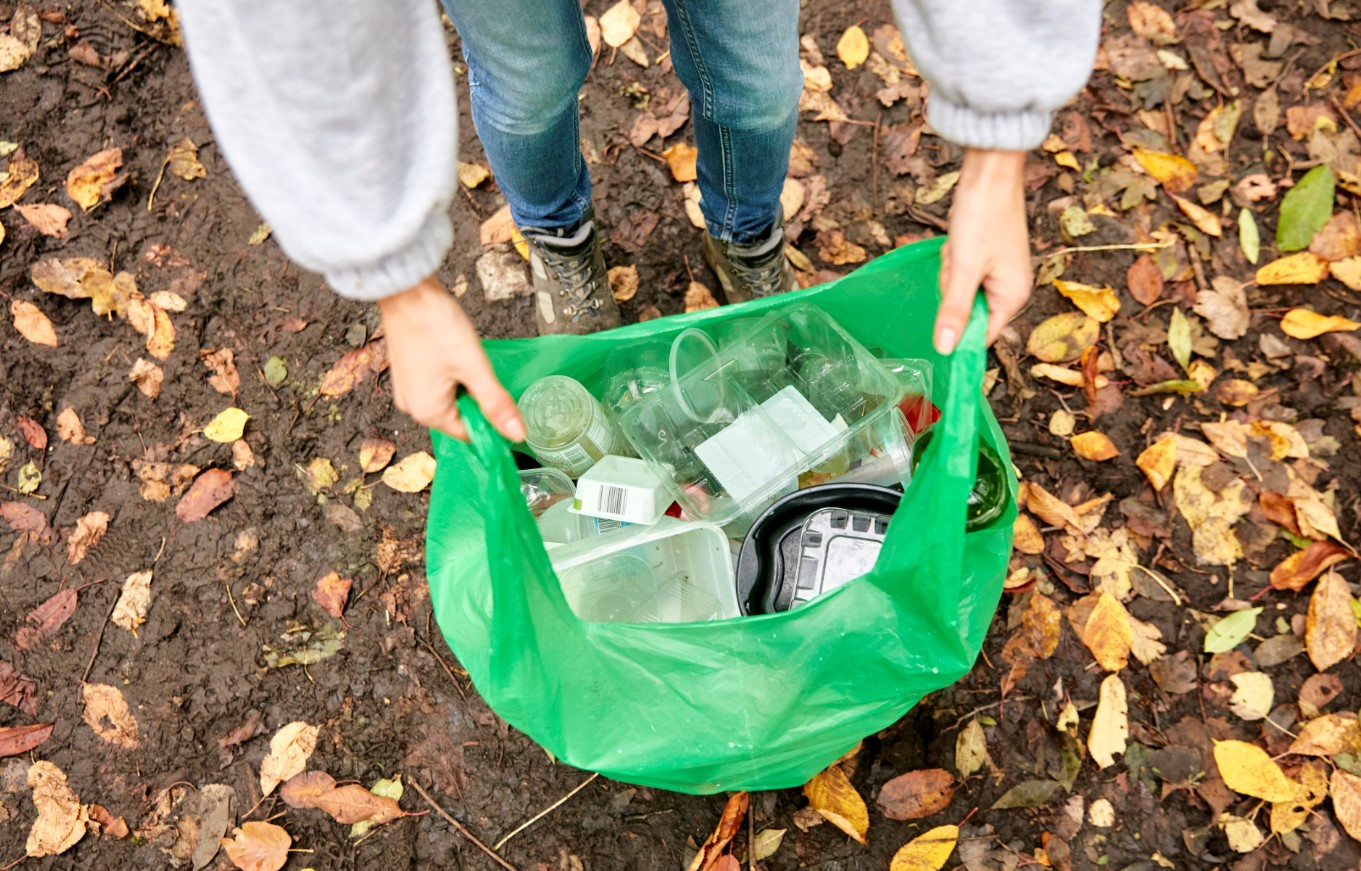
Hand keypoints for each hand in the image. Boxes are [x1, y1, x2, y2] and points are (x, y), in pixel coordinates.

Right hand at [377, 276, 525, 442]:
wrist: (407, 292)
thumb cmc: (436, 326)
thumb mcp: (474, 366)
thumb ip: (495, 403)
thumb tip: (517, 434)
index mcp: (428, 412)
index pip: (469, 433)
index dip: (491, 421)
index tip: (503, 400)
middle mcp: (413, 406)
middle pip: (458, 416)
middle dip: (476, 397)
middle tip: (480, 368)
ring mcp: (407, 389)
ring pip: (449, 398)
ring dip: (464, 384)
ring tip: (464, 357)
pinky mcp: (408, 373)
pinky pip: (437, 385)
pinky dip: (451, 375)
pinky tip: (454, 354)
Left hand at [935, 148, 1033, 353]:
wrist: (990, 172)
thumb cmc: (983, 216)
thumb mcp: (964, 268)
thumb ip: (954, 310)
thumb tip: (945, 348)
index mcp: (1012, 297)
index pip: (981, 336)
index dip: (958, 332)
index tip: (940, 319)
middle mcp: (1009, 288)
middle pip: (966, 310)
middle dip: (952, 287)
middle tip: (957, 262)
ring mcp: (997, 273)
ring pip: (959, 289)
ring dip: (951, 269)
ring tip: (959, 245)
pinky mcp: (985, 258)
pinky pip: (959, 271)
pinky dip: (953, 257)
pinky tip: (959, 239)